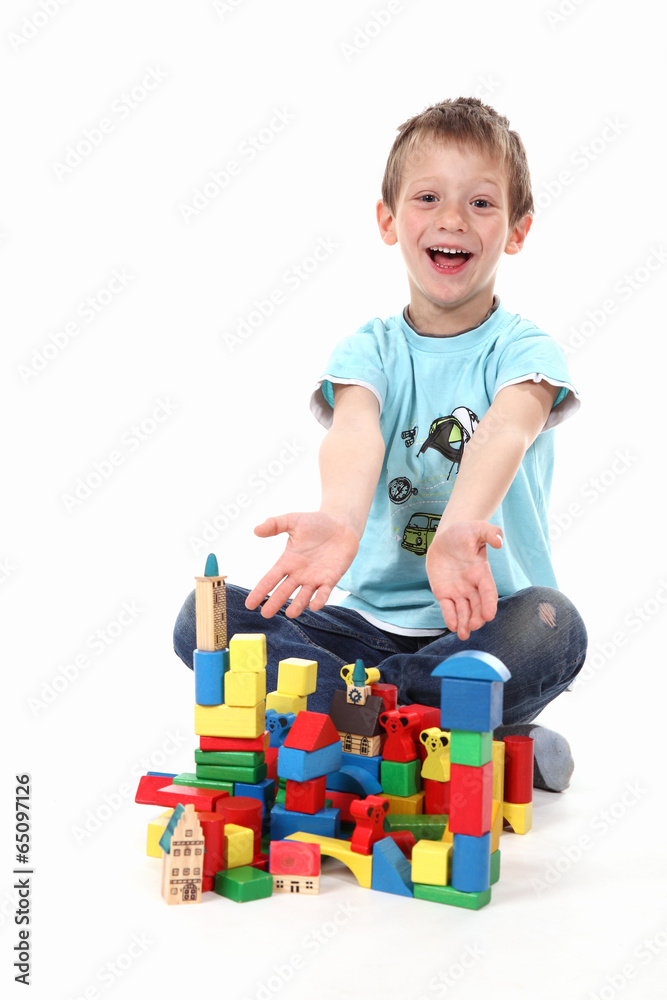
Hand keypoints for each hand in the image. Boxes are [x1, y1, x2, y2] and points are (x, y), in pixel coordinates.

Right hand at [245, 512, 359, 618]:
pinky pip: (324, 593)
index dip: (260, 591)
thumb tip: (256, 530)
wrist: (341, 525)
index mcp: (288, 561)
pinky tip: (314, 605)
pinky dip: (319, 600)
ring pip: (303, 596)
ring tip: (291, 613)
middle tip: (266, 615)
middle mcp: (299, 573)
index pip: (270, 579)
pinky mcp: (331, 579)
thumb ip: (275, 524)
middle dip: (275, 603)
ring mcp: (315, 578)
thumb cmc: (316, 523)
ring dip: (297, 605)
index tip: (250, 604)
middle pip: (284, 591)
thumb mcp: (293, 520)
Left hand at [425, 521, 502, 640]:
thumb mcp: (477, 528)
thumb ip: (490, 533)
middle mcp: (472, 585)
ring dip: (465, 622)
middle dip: (477, 617)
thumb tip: (499, 540)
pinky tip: (452, 627)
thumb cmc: (464, 532)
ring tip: (464, 634)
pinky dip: (450, 617)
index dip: (489, 604)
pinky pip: (448, 608)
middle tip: (475, 626)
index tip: (489, 616)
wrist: (445, 537)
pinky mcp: (444, 593)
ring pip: (464, 610)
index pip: (488, 591)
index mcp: (481, 573)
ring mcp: (458, 591)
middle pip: (477, 605)